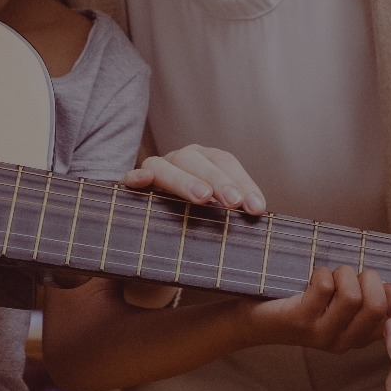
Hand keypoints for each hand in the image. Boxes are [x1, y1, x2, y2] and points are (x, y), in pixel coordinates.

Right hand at [123, 144, 265, 213]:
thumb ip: (232, 209)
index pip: (225, 162)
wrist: (155, 231)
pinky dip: (136, 176)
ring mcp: (156, 169)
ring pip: (166, 166)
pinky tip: (144, 181)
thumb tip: (259, 215)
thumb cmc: (194, 219)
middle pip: (199, 161)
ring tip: (203, 198)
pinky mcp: (132, 184)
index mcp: (204, 160)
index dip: (243, 182)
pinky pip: (131, 177)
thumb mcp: (216, 213)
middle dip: (218, 180)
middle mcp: (181, 159)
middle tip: (234, 202)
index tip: (256, 208)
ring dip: (184, 180)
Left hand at [235, 266, 390, 352]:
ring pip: (352, 296)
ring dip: (343, 273)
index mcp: (356, 339)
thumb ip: (365, 302)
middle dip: (369, 279)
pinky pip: (324, 286)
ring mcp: (321, 334)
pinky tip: (311, 278)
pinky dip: (321, 272)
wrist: (252, 321)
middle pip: (377, 306)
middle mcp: (342, 342)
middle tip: (351, 275)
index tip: (382, 284)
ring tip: (330, 275)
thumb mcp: (336, 308)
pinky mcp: (300, 320)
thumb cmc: (299, 304)